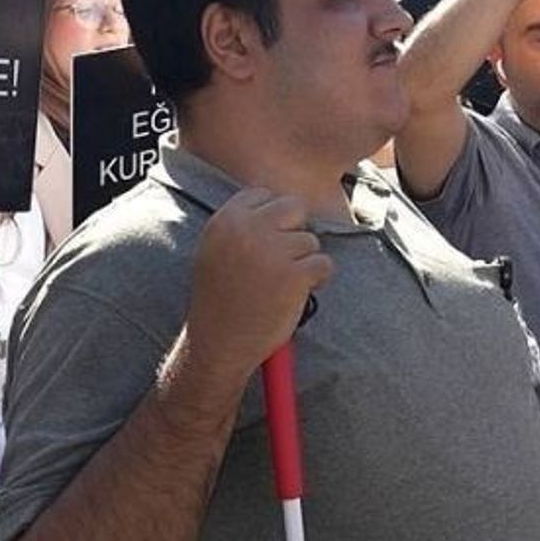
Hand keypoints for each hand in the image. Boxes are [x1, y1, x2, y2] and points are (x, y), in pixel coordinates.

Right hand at [188, 189, 333, 380]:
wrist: (218, 345)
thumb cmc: (220, 300)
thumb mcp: (215, 251)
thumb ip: (241, 225)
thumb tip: (279, 205)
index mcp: (225, 221)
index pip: (263, 194)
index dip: (272, 219)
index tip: (266, 243)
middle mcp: (247, 229)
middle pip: (294, 207)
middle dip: (294, 232)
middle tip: (282, 261)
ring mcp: (272, 251)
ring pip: (310, 240)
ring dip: (303, 263)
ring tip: (279, 286)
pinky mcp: (294, 275)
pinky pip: (324, 264)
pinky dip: (317, 280)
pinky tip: (295, 295)